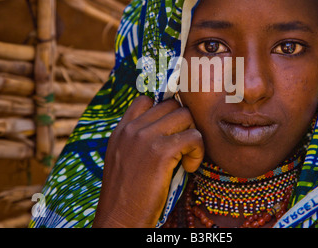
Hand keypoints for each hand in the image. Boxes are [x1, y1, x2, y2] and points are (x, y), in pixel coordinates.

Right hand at [92, 95, 203, 227]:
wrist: (119, 219)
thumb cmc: (128, 195)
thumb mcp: (123, 159)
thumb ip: (137, 140)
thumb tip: (167, 128)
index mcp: (121, 130)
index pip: (147, 99)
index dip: (165, 111)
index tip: (173, 130)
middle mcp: (131, 129)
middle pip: (171, 105)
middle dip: (184, 124)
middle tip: (183, 147)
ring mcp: (144, 137)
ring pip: (185, 116)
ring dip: (193, 136)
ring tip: (186, 158)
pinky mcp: (160, 152)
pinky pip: (194, 137)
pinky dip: (198, 153)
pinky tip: (189, 168)